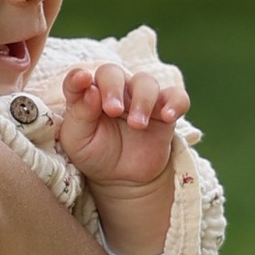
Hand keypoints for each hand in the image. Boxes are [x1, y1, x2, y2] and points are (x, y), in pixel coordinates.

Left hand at [54, 61, 186, 251]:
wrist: (121, 182)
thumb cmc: (93, 156)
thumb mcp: (78, 139)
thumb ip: (78, 112)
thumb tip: (83, 84)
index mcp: (88, 93)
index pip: (85, 75)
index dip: (84, 78)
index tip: (81, 86)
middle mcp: (115, 91)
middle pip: (117, 72)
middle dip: (114, 87)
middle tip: (111, 109)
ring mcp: (143, 101)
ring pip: (148, 82)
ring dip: (143, 98)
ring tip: (137, 122)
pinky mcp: (166, 115)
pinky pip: (177, 98)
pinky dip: (175, 101)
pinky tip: (169, 116)